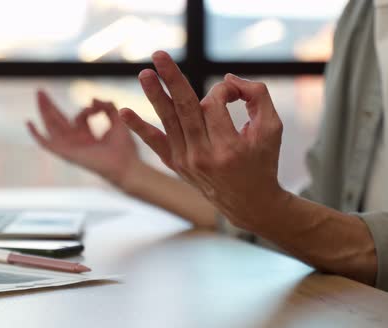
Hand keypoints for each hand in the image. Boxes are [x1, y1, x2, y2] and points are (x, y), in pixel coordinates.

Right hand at [27, 90, 139, 185]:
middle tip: (41, 90)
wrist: (126, 165)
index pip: (78, 118)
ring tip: (39, 93)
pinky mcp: (66, 153)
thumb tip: (92, 98)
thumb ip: (107, 107)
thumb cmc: (125, 148)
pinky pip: (46, 144)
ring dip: (44, 110)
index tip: (98, 106)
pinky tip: (28, 123)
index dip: (87, 109)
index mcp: (88, 137)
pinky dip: (36, 135)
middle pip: (58, 121)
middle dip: (50, 105)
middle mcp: (77, 142)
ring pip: (51, 126)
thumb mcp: (117, 121)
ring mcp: (70, 147)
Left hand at [119, 51, 286, 229]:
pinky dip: (139, 128)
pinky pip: (155, 143)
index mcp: (229, 148)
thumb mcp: (272, 128)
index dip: (222, 90)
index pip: (214, 105)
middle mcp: (203, 156)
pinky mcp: (176, 164)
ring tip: (145, 73)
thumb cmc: (262, 161)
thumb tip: (228, 79)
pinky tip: (124, 112)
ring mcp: (186, 162)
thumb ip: (257, 96)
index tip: (233, 91)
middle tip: (159, 55)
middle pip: (185, 110)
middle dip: (173, 79)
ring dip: (155, 95)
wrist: (248, 202)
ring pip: (169, 121)